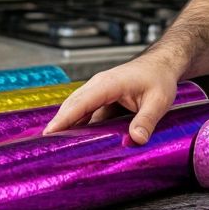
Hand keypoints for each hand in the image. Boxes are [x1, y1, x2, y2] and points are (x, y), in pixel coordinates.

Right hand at [42, 56, 180, 143]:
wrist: (162, 64)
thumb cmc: (159, 77)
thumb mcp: (158, 101)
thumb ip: (146, 120)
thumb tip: (136, 139)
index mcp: (108, 84)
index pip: (80, 103)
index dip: (64, 119)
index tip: (49, 133)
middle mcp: (98, 85)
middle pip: (72, 106)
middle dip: (58, 124)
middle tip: (47, 146)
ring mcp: (99, 90)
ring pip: (77, 108)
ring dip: (66, 124)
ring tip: (56, 145)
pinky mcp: (102, 97)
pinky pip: (86, 111)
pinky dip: (79, 123)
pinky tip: (76, 139)